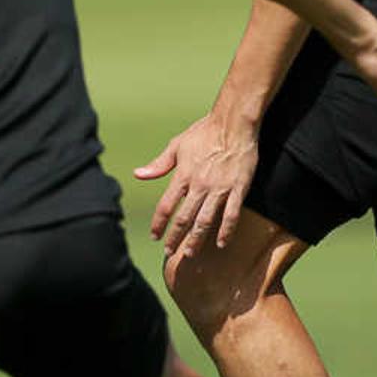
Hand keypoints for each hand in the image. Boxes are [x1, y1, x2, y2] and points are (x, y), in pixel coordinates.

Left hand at [134, 110, 259, 258]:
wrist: (233, 123)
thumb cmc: (204, 131)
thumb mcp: (177, 145)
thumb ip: (159, 164)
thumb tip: (138, 174)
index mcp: (183, 175)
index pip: (166, 206)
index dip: (159, 223)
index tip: (155, 236)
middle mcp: (200, 185)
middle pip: (184, 218)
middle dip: (175, 237)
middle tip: (169, 252)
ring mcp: (220, 188)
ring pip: (206, 221)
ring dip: (196, 239)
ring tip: (190, 253)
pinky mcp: (238, 188)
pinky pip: (231, 214)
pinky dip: (226, 231)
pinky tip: (221, 243)